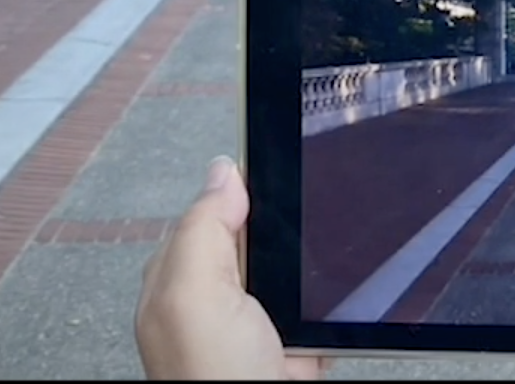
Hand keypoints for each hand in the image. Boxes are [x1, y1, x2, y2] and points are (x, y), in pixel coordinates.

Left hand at [136, 157, 326, 380]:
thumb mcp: (192, 296)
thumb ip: (202, 230)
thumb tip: (224, 170)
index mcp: (179, 276)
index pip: (211, 208)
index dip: (245, 186)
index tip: (280, 166)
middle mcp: (215, 298)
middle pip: (260, 235)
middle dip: (286, 229)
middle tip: (302, 235)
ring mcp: (257, 324)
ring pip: (295, 268)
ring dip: (315, 269)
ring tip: (318, 277)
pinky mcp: (295, 347)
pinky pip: (323, 308)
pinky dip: (334, 306)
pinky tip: (333, 307)